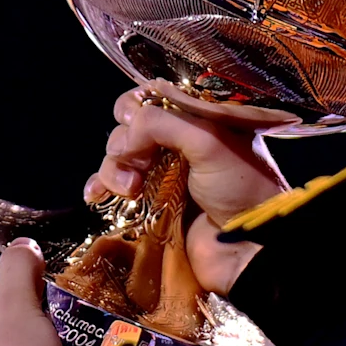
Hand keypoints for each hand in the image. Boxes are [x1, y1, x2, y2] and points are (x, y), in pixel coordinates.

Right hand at [85, 82, 297, 293]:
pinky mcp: (150, 206)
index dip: (134, 106)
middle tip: (138, 163)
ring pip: (117, 159)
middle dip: (124, 143)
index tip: (132, 120)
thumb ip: (161, 123)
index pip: (153, 98)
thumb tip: (125, 134)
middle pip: (128, 129)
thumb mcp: (208, 140)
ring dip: (113, 169)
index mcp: (198, 120)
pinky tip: (95, 196)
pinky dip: (100, 187)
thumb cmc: (241, 187)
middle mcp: (178, 144)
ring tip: (131, 189)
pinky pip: (113, 189)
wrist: (250, 246)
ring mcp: (163, 176)